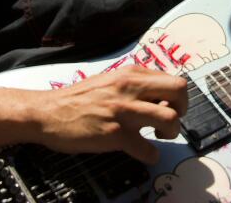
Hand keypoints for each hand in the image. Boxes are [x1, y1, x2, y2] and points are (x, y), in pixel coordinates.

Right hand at [31, 66, 187, 163]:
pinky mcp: (115, 134)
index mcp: (131, 74)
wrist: (48, 112)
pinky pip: (147, 150)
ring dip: (171, 132)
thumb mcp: (110, 80)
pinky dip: (150, 155)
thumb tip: (159, 94)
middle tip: (169, 121)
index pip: (174, 79)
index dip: (177, 96)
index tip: (168, 106)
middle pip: (180, 91)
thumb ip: (134, 84)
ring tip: (158, 136)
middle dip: (183, 109)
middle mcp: (130, 89)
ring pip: (170, 119)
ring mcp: (123, 111)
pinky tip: (142, 153)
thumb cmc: (78, 99)